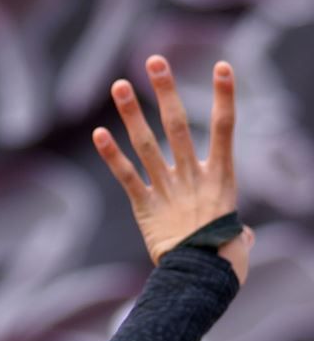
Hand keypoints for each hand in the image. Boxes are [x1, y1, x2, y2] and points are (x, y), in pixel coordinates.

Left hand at [92, 56, 252, 284]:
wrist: (201, 280)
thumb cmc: (224, 263)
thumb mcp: (237, 240)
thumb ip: (237, 232)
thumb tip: (242, 238)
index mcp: (222, 178)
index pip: (226, 128)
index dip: (224, 96)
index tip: (222, 67)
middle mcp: (193, 177)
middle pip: (179, 125)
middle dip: (166, 91)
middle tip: (153, 61)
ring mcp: (167, 190)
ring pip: (148, 145)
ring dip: (132, 113)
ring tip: (118, 86)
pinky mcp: (144, 208)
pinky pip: (127, 176)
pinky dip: (112, 155)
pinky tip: (99, 134)